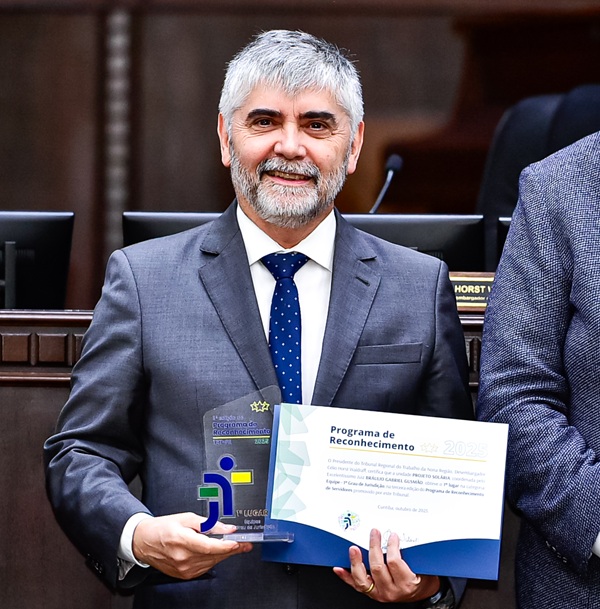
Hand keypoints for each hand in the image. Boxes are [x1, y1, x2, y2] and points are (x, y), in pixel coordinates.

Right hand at [132, 512, 252, 579]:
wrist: (145, 541)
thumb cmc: (164, 527)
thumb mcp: (186, 518)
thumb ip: (209, 523)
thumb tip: (227, 528)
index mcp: (182, 540)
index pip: (209, 547)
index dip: (226, 546)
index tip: (238, 542)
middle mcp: (182, 557)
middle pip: (213, 555)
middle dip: (231, 549)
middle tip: (245, 544)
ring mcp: (183, 568)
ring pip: (211, 562)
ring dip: (224, 555)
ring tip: (235, 546)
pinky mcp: (184, 574)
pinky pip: (204, 567)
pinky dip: (213, 559)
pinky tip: (218, 552)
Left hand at [333, 529, 439, 602]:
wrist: (421, 593)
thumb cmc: (421, 577)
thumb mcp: (422, 566)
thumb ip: (410, 553)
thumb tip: (398, 535)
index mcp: (405, 584)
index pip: (394, 563)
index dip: (392, 546)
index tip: (392, 535)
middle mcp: (391, 591)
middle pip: (377, 568)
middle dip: (374, 547)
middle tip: (374, 533)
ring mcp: (379, 593)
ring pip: (363, 579)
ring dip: (356, 562)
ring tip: (353, 549)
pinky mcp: (371, 594)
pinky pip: (356, 585)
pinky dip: (346, 576)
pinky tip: (339, 568)